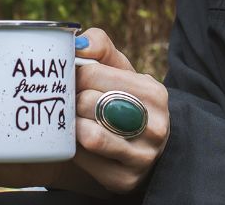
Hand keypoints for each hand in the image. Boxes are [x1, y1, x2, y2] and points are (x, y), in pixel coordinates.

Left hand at [71, 28, 169, 193]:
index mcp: (154, 93)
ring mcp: (142, 157)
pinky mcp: (124, 180)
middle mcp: (154, 127)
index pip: (90, 73)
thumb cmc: (124, 98)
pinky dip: (74, 149)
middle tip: (70, 100)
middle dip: (72, 100)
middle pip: (87, 103)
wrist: (144, 147)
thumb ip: (100, 46)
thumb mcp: (120, 69)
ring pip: (87, 134)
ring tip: (74, 119)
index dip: (73, 75)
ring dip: (72, 124)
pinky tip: (79, 141)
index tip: (71, 79)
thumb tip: (78, 44)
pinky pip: (84, 159)